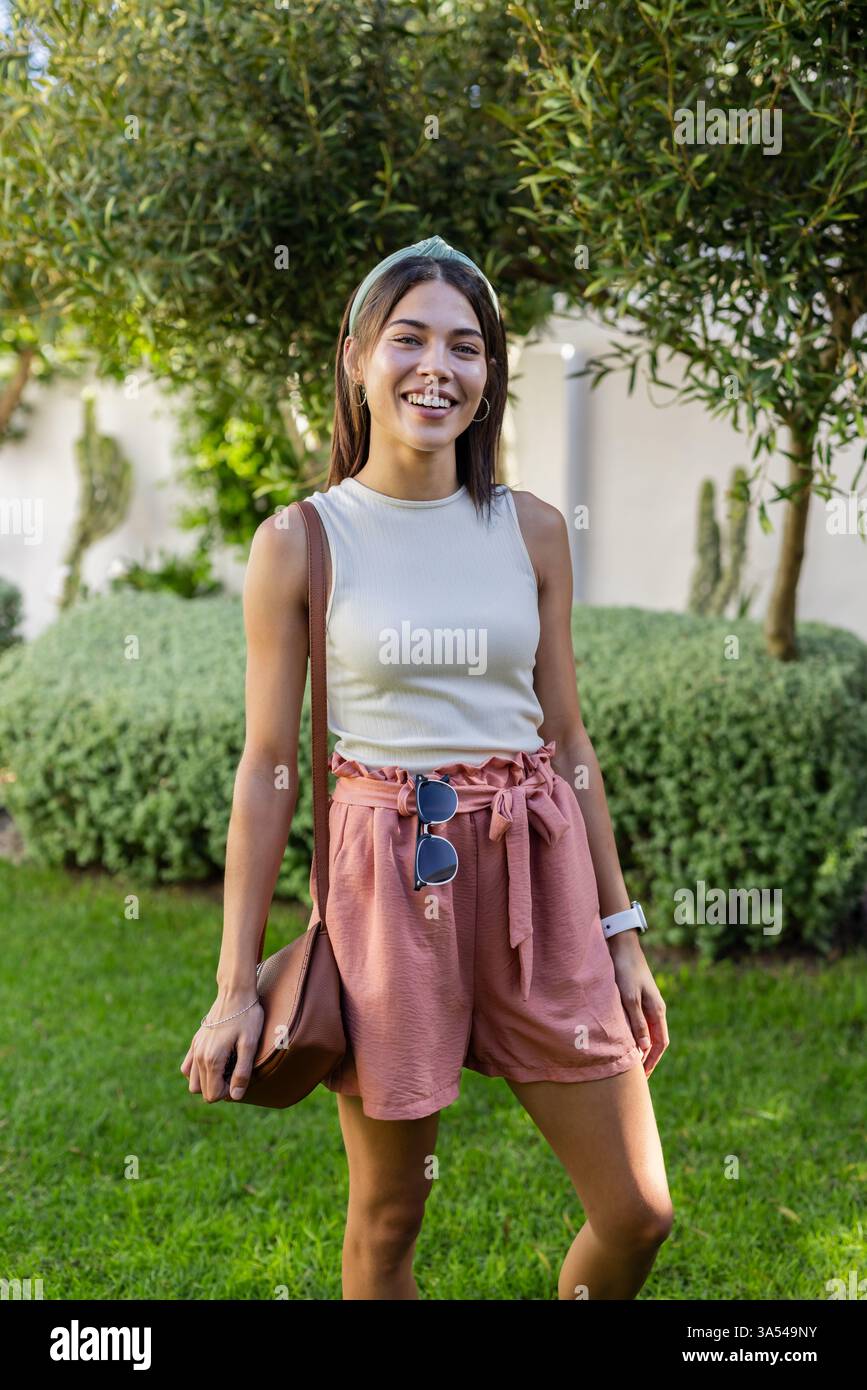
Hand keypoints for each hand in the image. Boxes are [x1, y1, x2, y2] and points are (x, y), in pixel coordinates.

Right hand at [180, 988, 263, 1102]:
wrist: (235, 992)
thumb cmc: (247, 1018)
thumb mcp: (250, 1045)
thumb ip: (242, 1072)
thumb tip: (235, 1096)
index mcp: (212, 1060)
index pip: (211, 1095)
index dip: (227, 1092)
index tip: (239, 1077)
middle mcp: (199, 1056)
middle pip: (202, 1091)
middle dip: (218, 1088)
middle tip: (235, 1071)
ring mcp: (195, 1049)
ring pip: (192, 1081)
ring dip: (207, 1081)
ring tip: (226, 1068)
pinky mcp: (195, 1042)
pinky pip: (188, 1067)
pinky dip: (198, 1071)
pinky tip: (214, 1062)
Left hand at [607, 933, 668, 1076]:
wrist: (621, 945)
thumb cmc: (625, 971)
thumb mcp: (630, 998)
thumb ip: (637, 1023)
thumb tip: (645, 1049)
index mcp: (657, 1010)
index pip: (660, 1043)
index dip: (652, 1061)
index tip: (642, 1077)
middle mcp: (654, 1009)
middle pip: (655, 1040)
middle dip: (647, 1058)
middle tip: (636, 1077)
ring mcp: (646, 1004)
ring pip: (646, 1032)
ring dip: (639, 1048)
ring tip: (628, 1063)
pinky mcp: (636, 998)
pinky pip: (637, 1023)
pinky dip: (633, 1035)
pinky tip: (622, 1041)